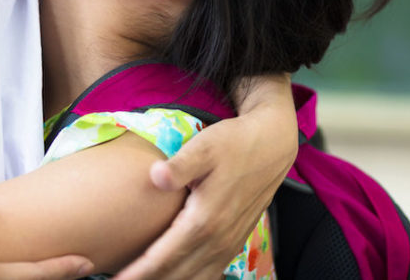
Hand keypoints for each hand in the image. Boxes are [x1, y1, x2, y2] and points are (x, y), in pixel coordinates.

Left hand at [115, 77, 296, 279]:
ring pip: (194, 279)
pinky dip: (190, 279)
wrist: (272, 146)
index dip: (138, 273)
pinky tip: (174, 276)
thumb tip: (156, 176)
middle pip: (176, 276)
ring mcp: (228, 244)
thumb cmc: (234, 143)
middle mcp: (217, 240)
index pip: (163, 257)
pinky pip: (209, 274)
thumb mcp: (205, 146)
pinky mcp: (234, 242)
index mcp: (204, 220)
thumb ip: (180, 164)